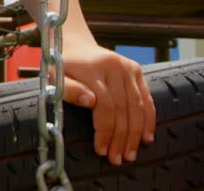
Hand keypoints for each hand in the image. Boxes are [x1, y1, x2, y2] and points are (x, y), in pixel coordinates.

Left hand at [60, 41, 155, 166]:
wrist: (73, 43)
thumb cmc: (61, 66)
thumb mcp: (54, 77)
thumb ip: (70, 90)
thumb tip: (90, 102)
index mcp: (94, 68)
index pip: (105, 106)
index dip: (105, 131)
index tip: (101, 150)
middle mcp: (115, 66)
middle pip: (123, 109)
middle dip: (121, 138)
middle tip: (118, 159)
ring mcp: (128, 67)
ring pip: (138, 106)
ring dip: (136, 134)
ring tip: (130, 154)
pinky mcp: (137, 70)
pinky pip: (147, 98)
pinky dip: (148, 120)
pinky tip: (146, 138)